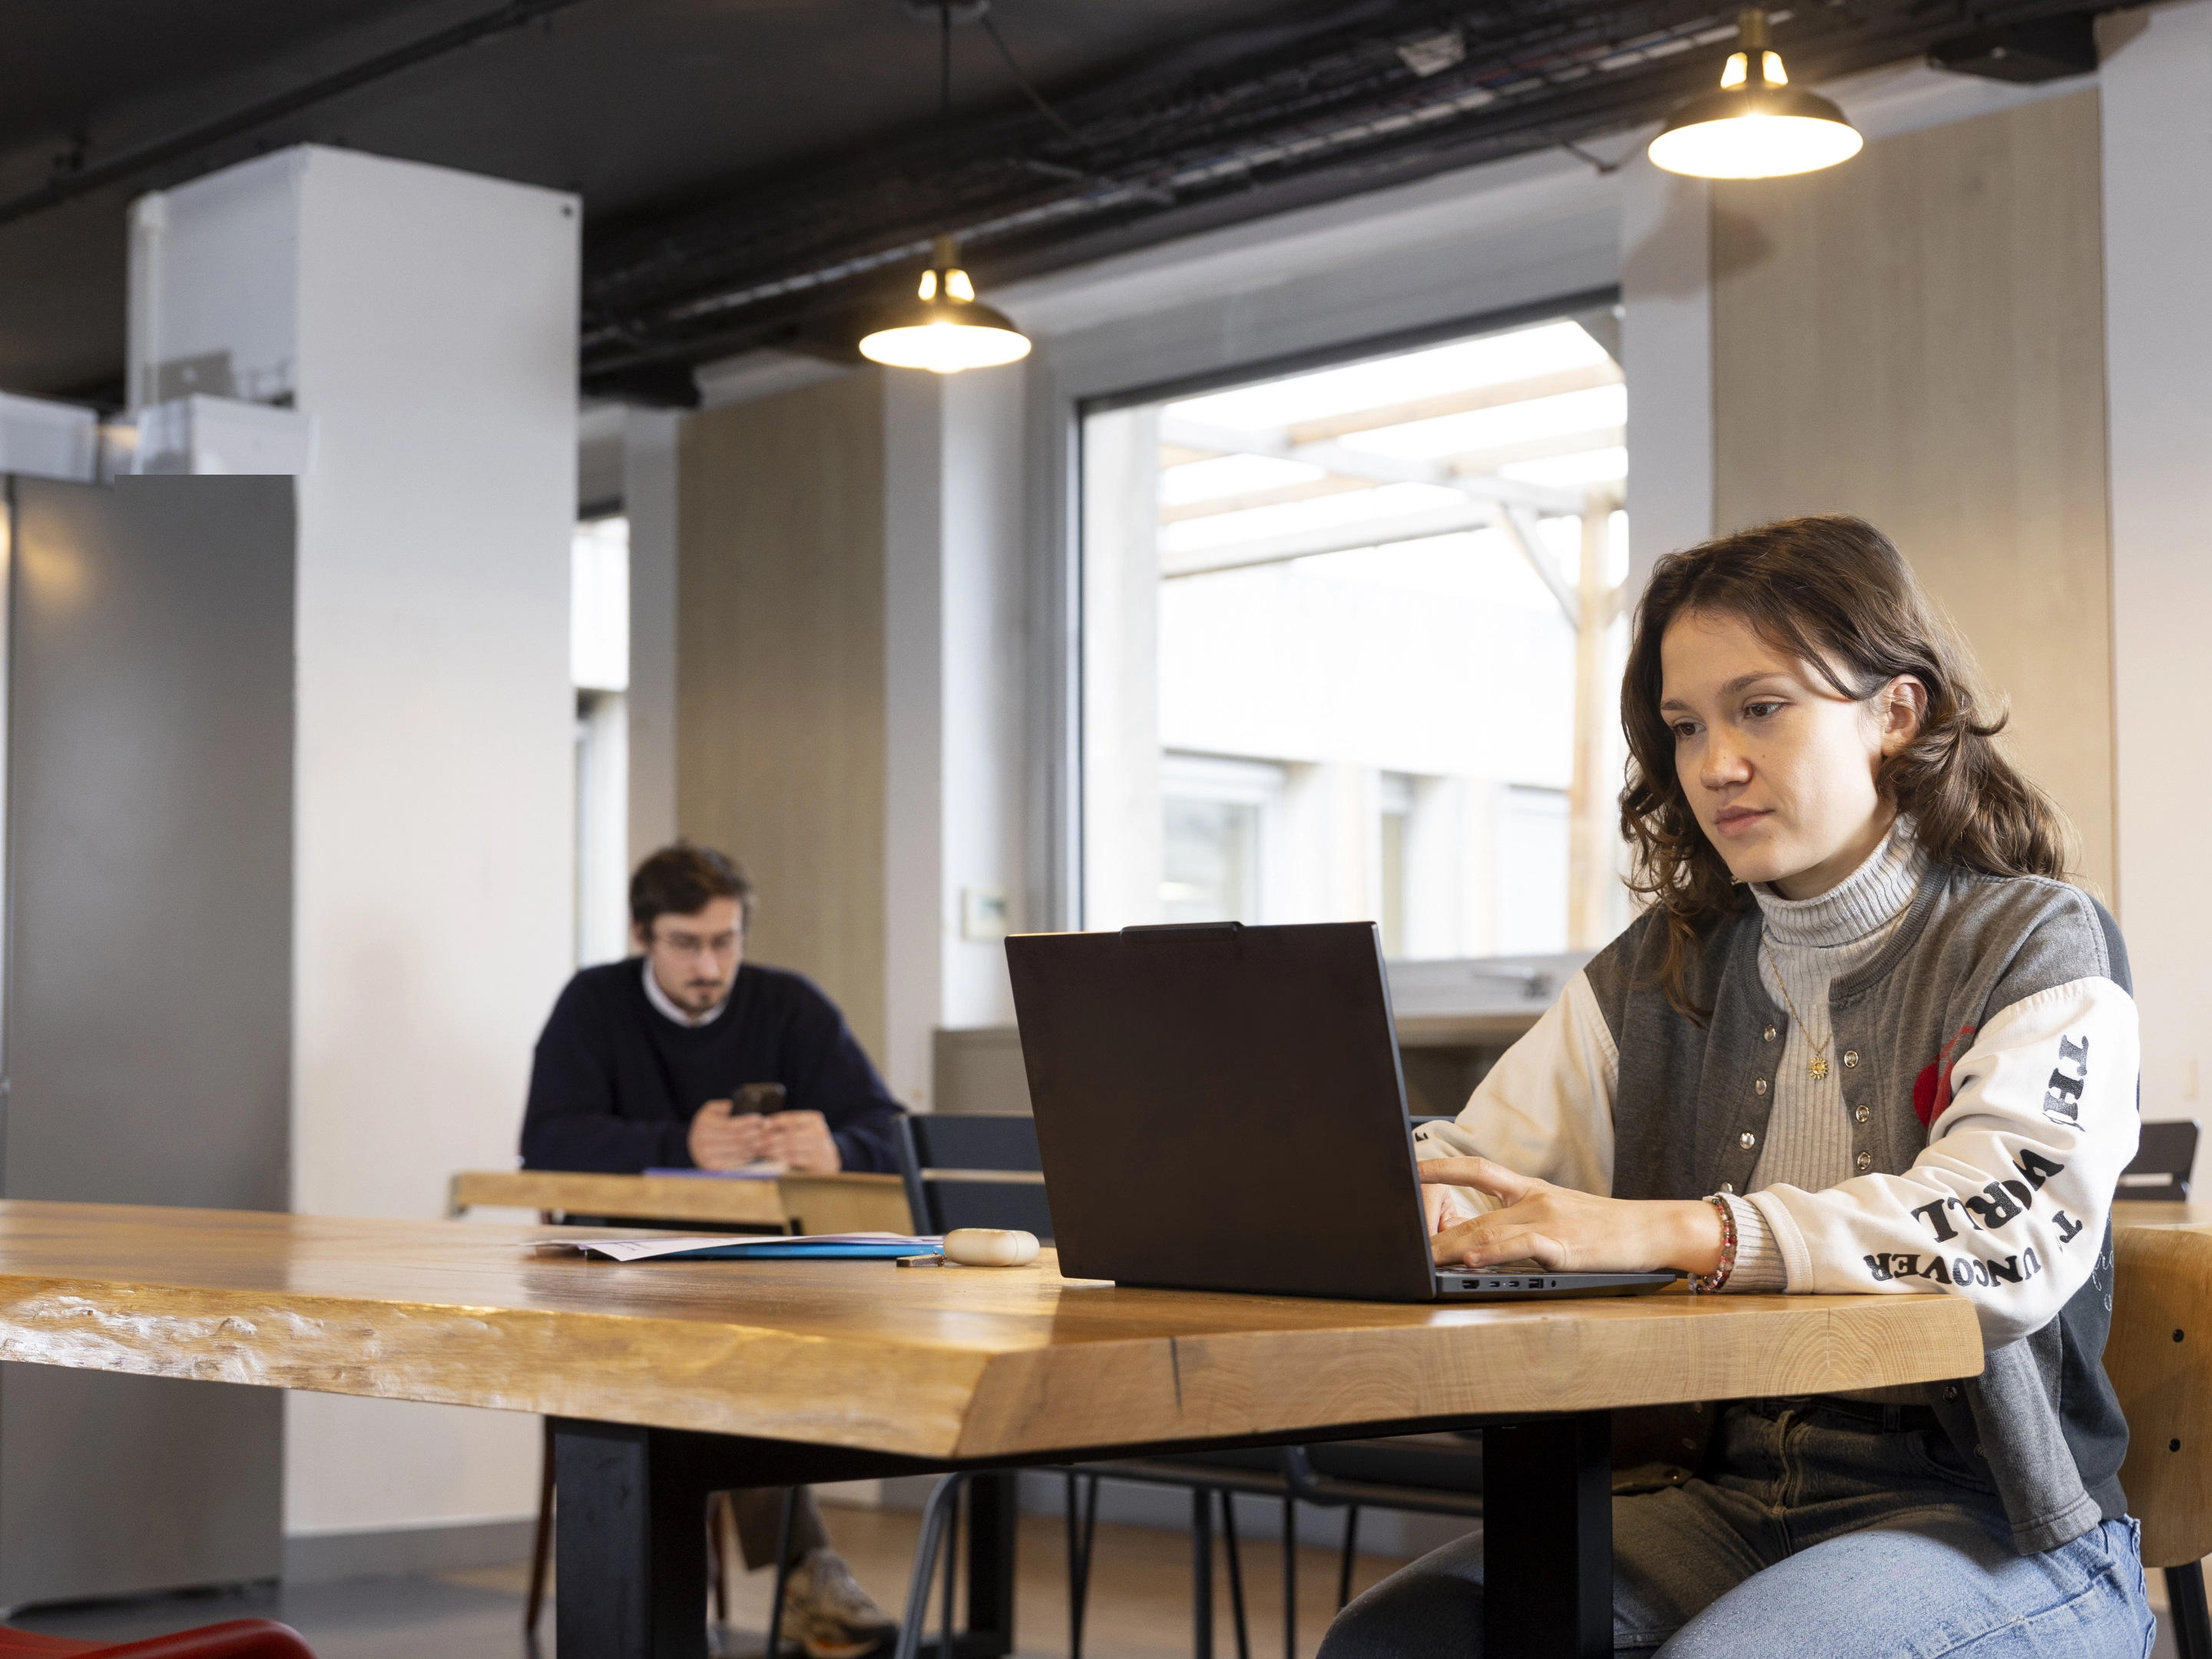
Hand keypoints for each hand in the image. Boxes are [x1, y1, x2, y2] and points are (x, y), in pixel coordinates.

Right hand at [689, 1100, 769, 1169]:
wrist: (694, 1146)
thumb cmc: (707, 1125)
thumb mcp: (709, 1110)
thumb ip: (720, 1106)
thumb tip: (732, 1106)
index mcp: (704, 1124)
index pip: (730, 1125)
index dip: (746, 1121)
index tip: (759, 1118)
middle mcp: (703, 1141)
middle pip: (737, 1139)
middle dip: (755, 1133)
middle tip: (766, 1129)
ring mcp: (707, 1156)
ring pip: (739, 1151)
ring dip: (754, 1146)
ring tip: (764, 1139)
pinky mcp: (713, 1168)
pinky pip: (736, 1162)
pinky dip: (748, 1157)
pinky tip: (755, 1150)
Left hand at [759, 1110, 840, 1173]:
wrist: (831, 1159)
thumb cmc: (810, 1142)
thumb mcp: (805, 1129)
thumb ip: (788, 1126)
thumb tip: (764, 1124)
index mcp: (815, 1119)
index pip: (791, 1118)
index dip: (775, 1121)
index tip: (761, 1125)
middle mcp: (819, 1131)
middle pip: (789, 1134)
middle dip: (770, 1138)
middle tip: (756, 1142)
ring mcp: (819, 1147)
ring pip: (790, 1147)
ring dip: (772, 1150)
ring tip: (760, 1151)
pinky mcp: (816, 1161)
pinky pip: (794, 1159)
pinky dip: (780, 1159)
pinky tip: (770, 1159)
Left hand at [1420, 1157, 1723, 1274]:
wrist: (1651, 1228)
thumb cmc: (1607, 1228)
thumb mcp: (1561, 1213)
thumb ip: (1523, 1220)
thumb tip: (1483, 1237)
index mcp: (1531, 1190)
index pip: (1478, 1170)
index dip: (1442, 1168)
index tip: (1411, 1168)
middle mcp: (1534, 1200)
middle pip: (1473, 1213)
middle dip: (1434, 1231)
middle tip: (1402, 1242)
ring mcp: (1548, 1220)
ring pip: (1488, 1231)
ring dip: (1450, 1247)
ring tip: (1421, 1258)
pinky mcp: (1562, 1244)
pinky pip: (1519, 1246)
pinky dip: (1492, 1253)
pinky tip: (1470, 1260)